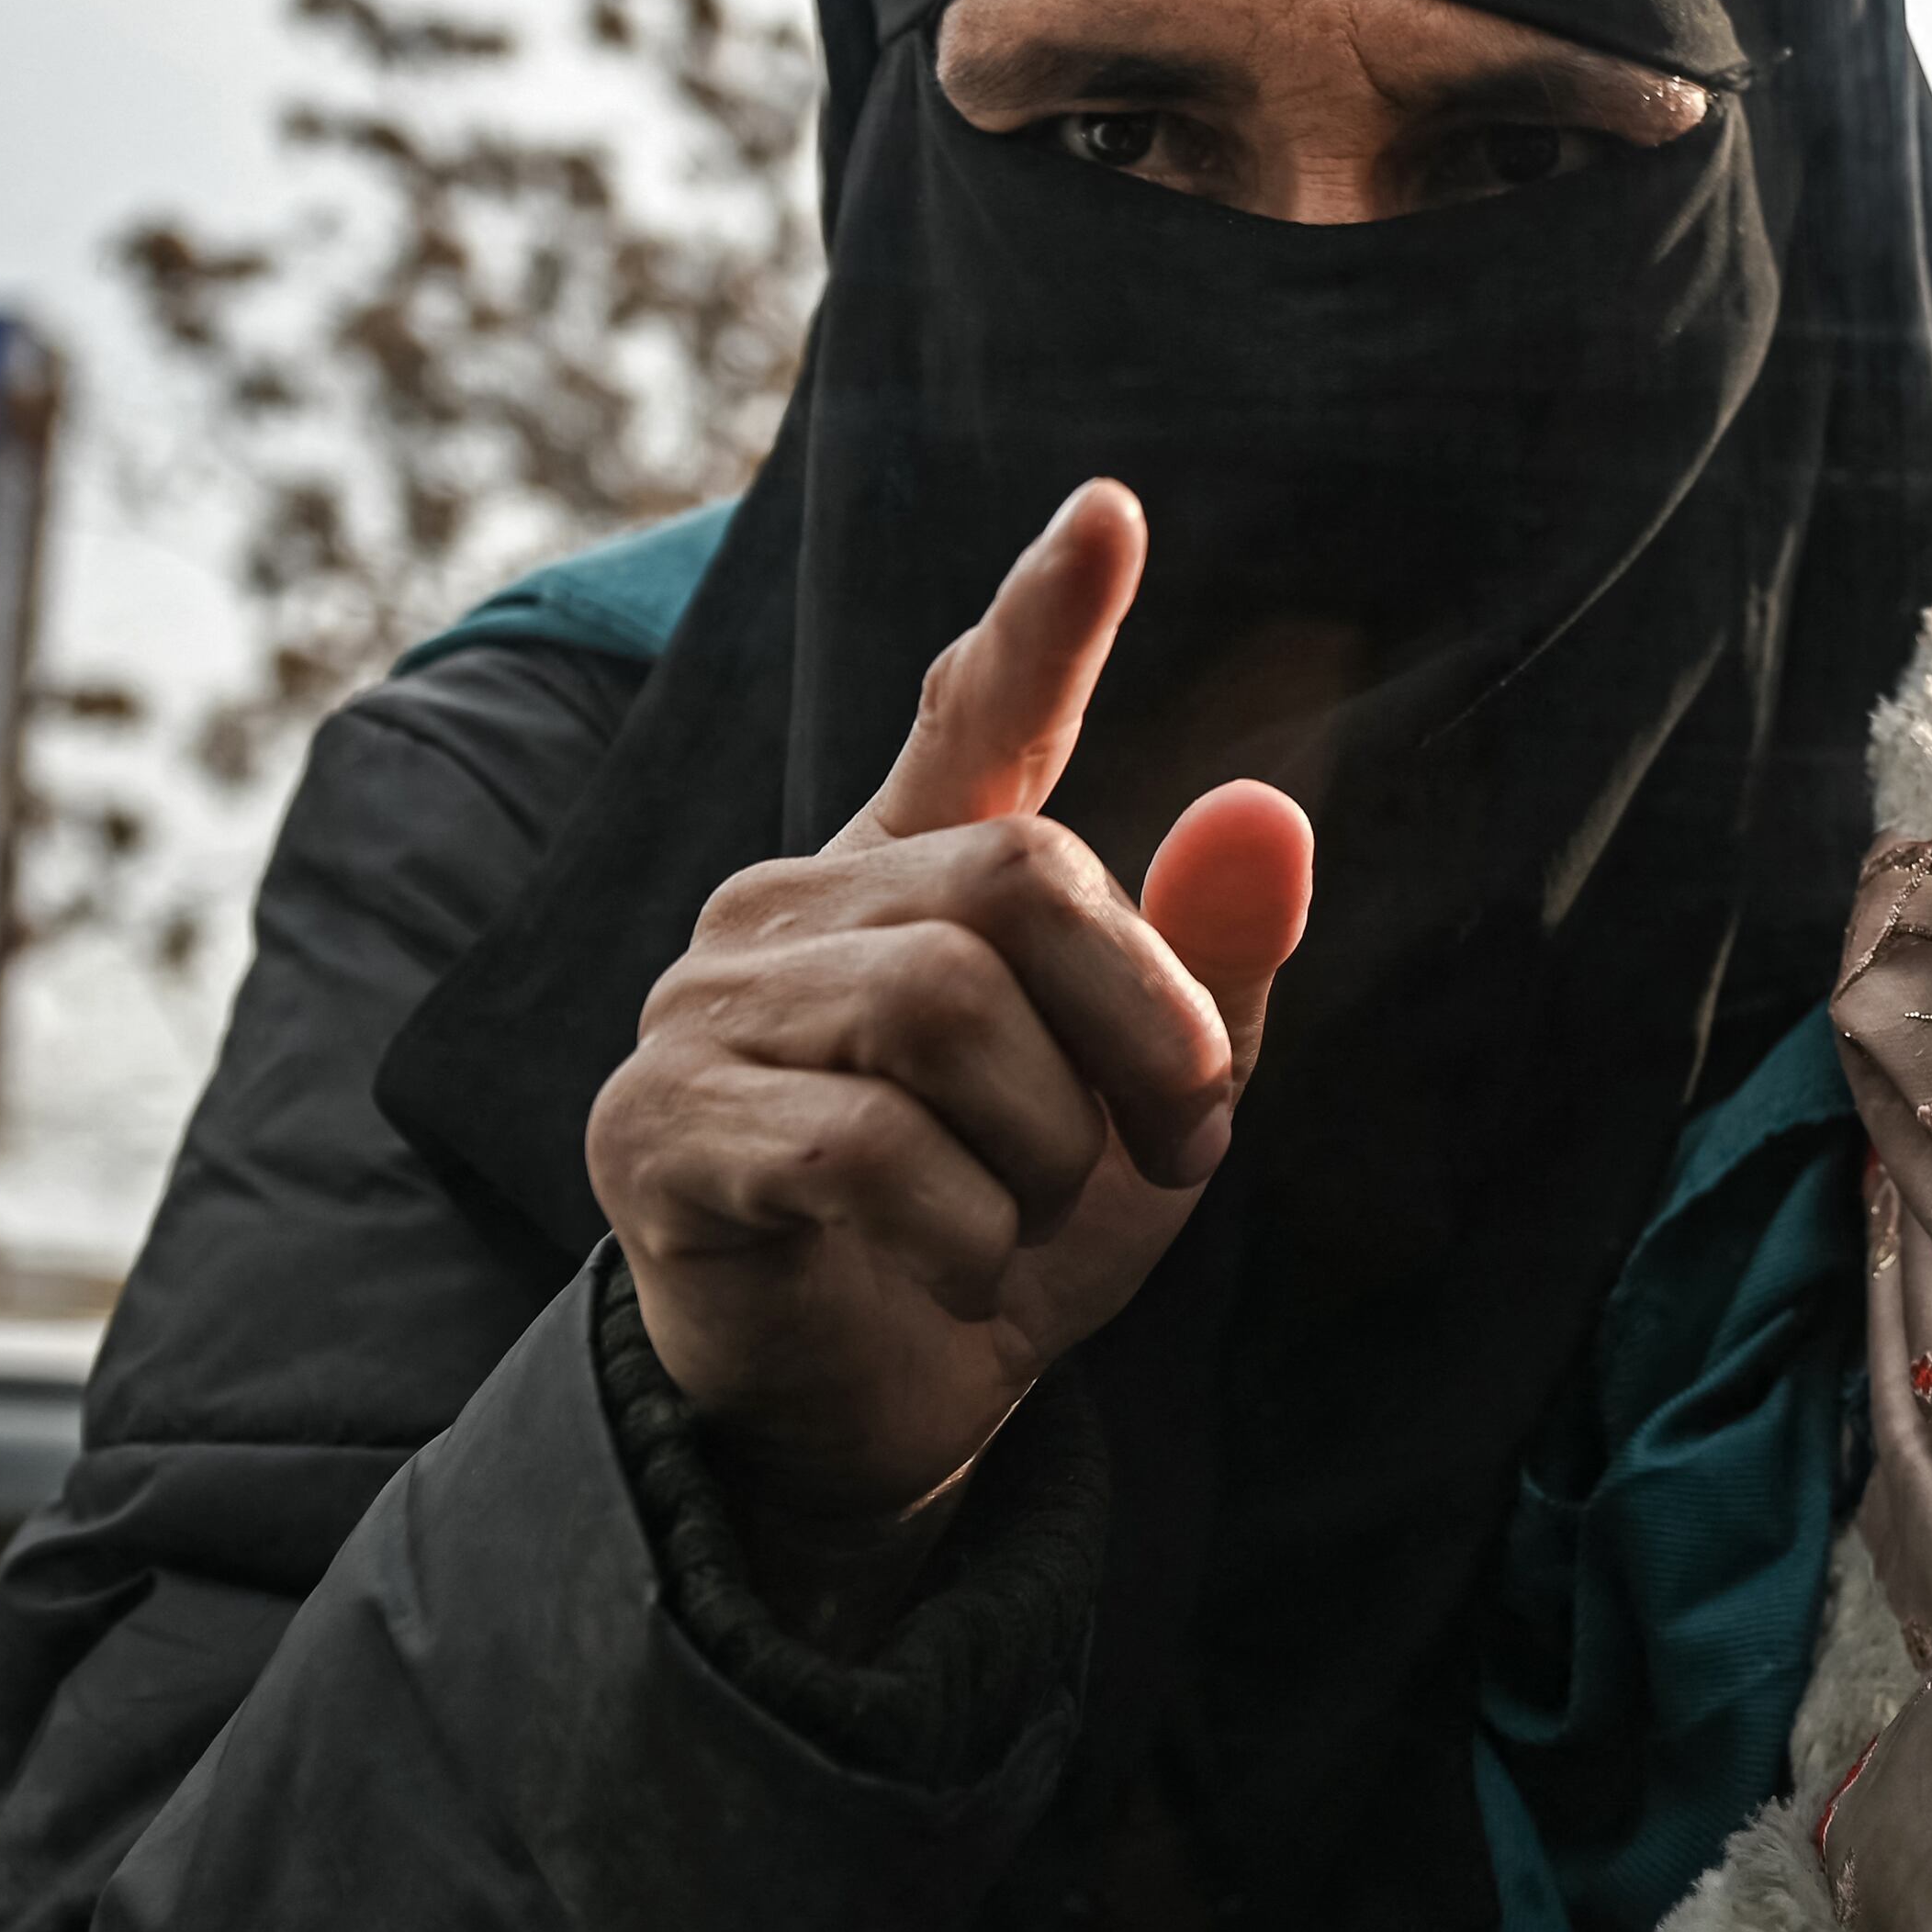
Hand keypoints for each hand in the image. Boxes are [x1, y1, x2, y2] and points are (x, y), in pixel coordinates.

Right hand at [586, 481, 1315, 1608]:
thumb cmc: (1003, 1241)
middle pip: (1018, 882)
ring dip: (1044, 1148)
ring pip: (943, 1014)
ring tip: (1025, 1219)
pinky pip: (862, 1144)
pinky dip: (961, 1227)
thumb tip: (1271, 812)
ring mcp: (708, 1011)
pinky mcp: (661, 1130)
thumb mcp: (1147, 1113)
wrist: (870, 1418)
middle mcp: (794, 911)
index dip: (1043, 619)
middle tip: (1176, 1139)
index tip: (1111, 512)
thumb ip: (1205, 970)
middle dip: (1140, 1027)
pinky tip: (952, 1266)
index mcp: (915, 886)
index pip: (975, 718)